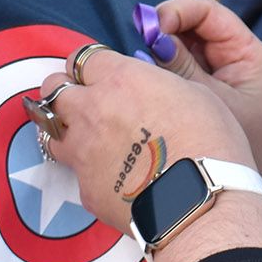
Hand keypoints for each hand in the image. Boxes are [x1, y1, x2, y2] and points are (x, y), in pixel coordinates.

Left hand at [41, 50, 254, 234]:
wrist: (203, 202)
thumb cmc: (212, 144)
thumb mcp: (195, 93)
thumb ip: (157, 84)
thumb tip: (145, 89)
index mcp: (120, 79)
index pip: (82, 58)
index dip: (91, 66)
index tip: (102, 75)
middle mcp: (92, 111)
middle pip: (53, 88)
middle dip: (65, 90)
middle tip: (86, 100)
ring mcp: (83, 153)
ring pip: (49, 131)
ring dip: (65, 128)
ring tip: (90, 138)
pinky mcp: (85, 189)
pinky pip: (76, 172)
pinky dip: (89, 170)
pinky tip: (113, 176)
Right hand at [141, 0, 261, 198]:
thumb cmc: (255, 150)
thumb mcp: (217, 104)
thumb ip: (184, 70)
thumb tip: (150, 37)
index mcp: (245, 52)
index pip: (206, 11)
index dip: (176, 12)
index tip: (152, 29)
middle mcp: (228, 56)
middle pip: (186, 26)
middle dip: (159, 33)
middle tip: (139, 52)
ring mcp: (211, 74)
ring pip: (174, 49)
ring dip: (154, 56)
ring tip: (140, 73)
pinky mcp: (197, 93)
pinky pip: (171, 73)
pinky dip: (155, 76)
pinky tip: (142, 88)